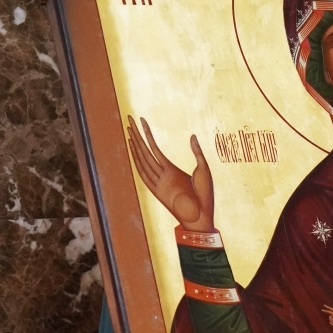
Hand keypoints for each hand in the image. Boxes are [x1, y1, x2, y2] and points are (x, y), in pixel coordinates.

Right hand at [126, 116, 214, 231]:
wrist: (202, 215)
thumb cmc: (205, 196)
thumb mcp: (203, 169)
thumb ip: (197, 153)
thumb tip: (192, 136)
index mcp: (171, 171)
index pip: (154, 149)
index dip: (147, 135)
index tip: (141, 122)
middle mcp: (161, 175)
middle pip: (145, 150)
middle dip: (137, 134)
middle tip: (128, 117)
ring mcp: (158, 181)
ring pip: (143, 157)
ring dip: (135, 141)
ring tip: (128, 127)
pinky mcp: (158, 188)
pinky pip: (145, 169)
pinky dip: (138, 156)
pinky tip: (133, 144)